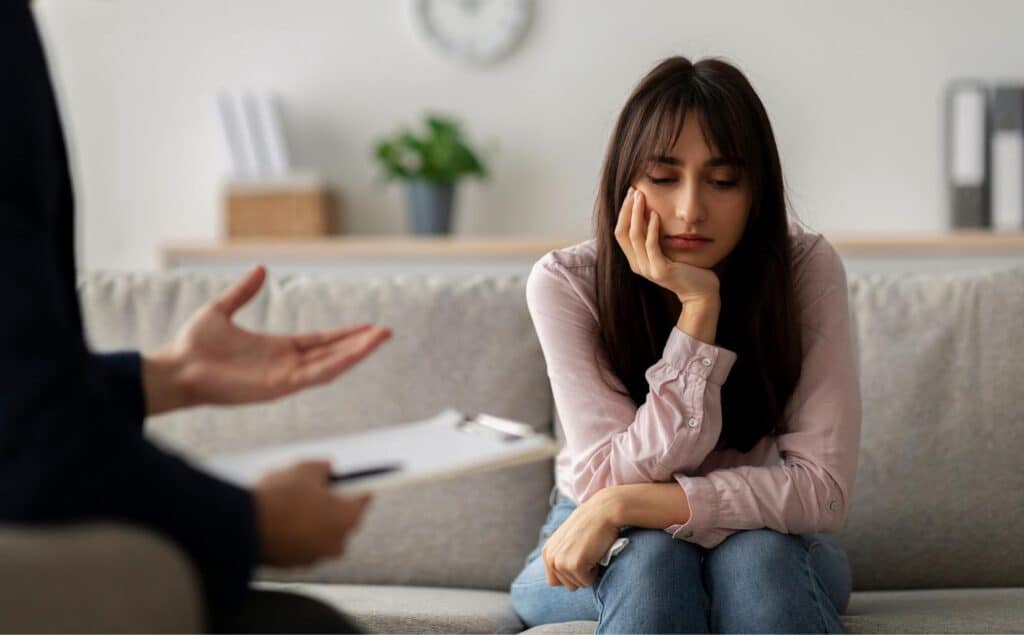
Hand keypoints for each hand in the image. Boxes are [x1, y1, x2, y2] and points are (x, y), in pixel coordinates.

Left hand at [143, 265, 391, 414]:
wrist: (175, 368)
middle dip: (360, 343)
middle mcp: (286, 364)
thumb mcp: (221, 309)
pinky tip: (359, 352)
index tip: (366, 326)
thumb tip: (259, 269)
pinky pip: (318, 375)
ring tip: (381, 338)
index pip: (320, 341)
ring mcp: (286, 377)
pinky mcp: (281, 386)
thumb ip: (243, 292)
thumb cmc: (192, 345)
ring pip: (332, 364)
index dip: (343, 334)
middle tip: (386, 332)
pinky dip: (341, 363)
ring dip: (358, 352)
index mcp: (277, 348)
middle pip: (333, 353)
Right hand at [254, 460, 371, 566]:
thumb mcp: (305, 469)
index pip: (363, 499)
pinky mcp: (294, 565)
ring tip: (292, 504)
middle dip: (332, 504)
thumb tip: (327, 469)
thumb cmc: (280, 497)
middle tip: (317, 489)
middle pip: (342, 519)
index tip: (350, 479)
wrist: (244, 527)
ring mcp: (316, 556)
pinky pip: (302, 545)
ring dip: (313, 521)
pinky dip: (297, 534)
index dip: (356, 485)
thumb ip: (322, 468)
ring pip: (321, 534)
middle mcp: (337, 542)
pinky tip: (281, 520)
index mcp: (348, 517)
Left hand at [541, 490, 620, 590]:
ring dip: (588, 573)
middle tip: (587, 553)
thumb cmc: (590, 525)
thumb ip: (561, 555)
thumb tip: (560, 579)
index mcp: (547, 552)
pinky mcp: (575, 565)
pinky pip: (587, 582)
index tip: (580, 557)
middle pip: (567, 585)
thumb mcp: (568, 540)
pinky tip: (596, 554)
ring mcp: (561, 562)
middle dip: (580, 575)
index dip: (571, 574)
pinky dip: (595, 572)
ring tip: (591, 551)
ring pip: (578, 585)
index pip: (555, 581)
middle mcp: (550, 558)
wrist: (604, 511)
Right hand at [614, 186, 720, 304]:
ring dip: (636, 214)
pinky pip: (651, 245)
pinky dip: (652, 228)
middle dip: (626, 209)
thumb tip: (652, 212)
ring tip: (641, 197)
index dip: (623, 212)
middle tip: (633, 190)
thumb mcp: (667, 251)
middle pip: (622, 233)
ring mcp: (647, 269)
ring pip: (634, 236)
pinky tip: (656, 214)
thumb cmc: (688, 269)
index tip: (631, 194)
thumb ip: (656, 237)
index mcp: (636, 260)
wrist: (700, 293)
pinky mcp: (660, 270)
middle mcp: (638, 265)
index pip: (621, 233)